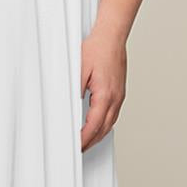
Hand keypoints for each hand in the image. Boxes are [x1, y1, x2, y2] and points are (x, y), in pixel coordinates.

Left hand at [80, 27, 126, 151]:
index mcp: (105, 95)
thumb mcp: (78, 71)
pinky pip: (113, 114)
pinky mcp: (120, 92)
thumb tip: (67, 108)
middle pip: (104, 129)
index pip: (94, 126)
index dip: (84, 139)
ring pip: (110, 123)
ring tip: (86, 142)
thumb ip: (74, 91)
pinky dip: (104, 125)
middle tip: (78, 149)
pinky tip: (98, 126)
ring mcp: (120, 96)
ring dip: (98, 135)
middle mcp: (115, 98)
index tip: (76, 146)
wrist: (112, 37)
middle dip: (91, 142)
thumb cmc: (97, 49)